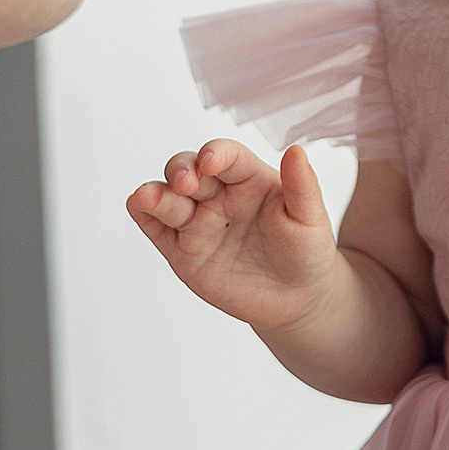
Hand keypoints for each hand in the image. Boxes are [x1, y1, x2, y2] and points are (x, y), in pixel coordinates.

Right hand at [126, 138, 340, 330]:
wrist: (298, 299)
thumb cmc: (307, 250)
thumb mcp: (310, 218)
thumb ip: (302, 186)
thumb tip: (296, 150)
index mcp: (248, 178)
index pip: (226, 155)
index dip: (216, 153)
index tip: (211, 161)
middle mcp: (218, 195)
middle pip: (189, 169)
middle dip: (181, 169)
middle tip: (186, 183)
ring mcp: (198, 222)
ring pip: (167, 198)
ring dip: (155, 192)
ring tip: (148, 196)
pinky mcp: (183, 252)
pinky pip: (157, 229)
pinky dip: (143, 215)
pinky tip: (138, 205)